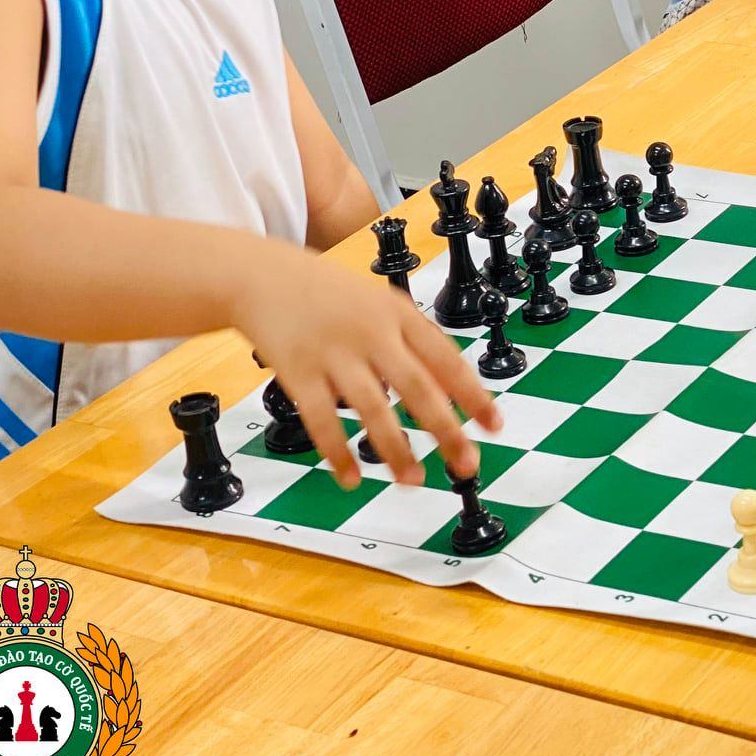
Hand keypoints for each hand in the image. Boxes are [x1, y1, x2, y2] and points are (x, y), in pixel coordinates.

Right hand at [234, 246, 500, 489]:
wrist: (260, 275)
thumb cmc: (327, 294)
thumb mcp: (380, 303)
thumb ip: (412, 344)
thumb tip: (446, 393)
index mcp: (399, 315)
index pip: (448, 360)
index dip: (474, 396)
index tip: (494, 427)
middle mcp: (372, 333)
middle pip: (419, 388)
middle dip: (447, 431)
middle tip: (466, 464)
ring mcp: (335, 353)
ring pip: (374, 408)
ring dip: (396, 450)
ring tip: (413, 480)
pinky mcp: (298, 372)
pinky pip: (323, 420)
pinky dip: (338, 453)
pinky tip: (351, 477)